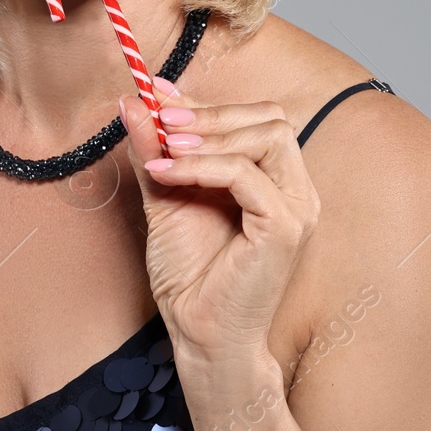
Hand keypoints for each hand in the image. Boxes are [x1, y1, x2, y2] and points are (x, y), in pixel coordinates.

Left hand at [118, 77, 320, 365]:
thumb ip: (155, 152)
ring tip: (163, 148)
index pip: (256, 118)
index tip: (156, 92)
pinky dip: (203, 165)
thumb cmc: (191, 278)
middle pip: (271, 117)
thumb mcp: (166, 199)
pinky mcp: (284, 229)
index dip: (206, 101)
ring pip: (269, 135)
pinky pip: (247, 175)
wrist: (199, 338)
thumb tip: (133, 103)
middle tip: (161, 120)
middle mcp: (296, 190)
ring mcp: (296, 209)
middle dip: (212, 112)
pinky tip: (166, 173)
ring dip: (210, 133)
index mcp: (275, 182)